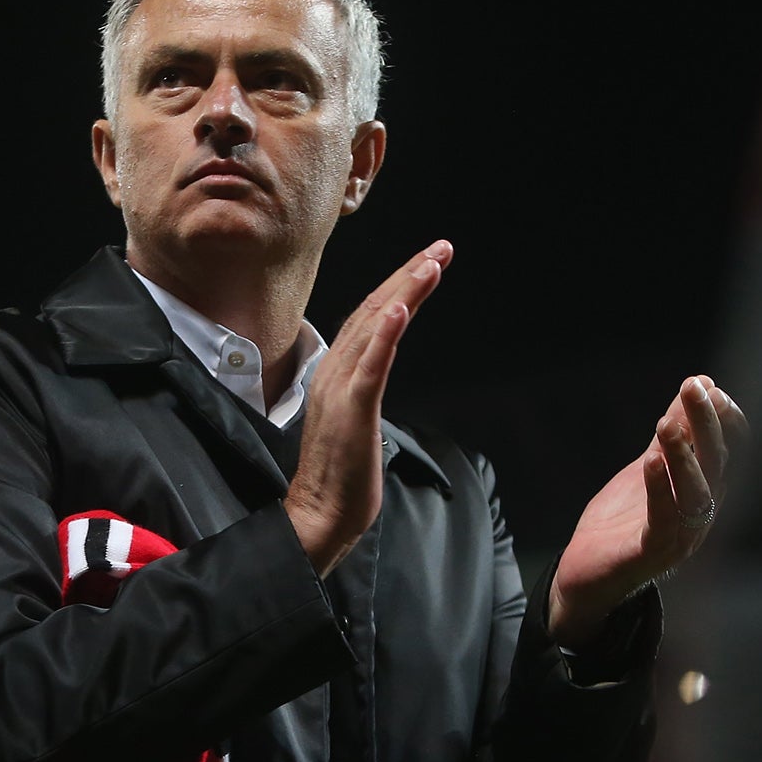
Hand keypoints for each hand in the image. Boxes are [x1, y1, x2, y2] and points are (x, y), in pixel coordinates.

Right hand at [286, 240, 451, 573]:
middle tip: (442, 247)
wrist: (320, 514)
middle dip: (409, 274)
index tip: (427, 261)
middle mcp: (335, 372)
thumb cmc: (341, 476)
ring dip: (404, 291)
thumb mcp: (354, 420)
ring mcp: (341, 389)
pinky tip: (401, 307)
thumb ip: (362, 389)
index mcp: (336, 373)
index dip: (398, 285)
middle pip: (374, 310)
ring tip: (431, 263)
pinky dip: (386, 334)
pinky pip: (371, 366)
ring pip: (375, 328)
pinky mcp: (352, 410)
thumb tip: (375, 374)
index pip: (369, 318)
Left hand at [549, 374, 749, 645]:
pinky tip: (650, 461)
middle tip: (694, 388)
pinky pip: (663, 521)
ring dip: (684, 456)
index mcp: (704, 492)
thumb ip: (671, 434)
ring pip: (695, 493)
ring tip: (668, 424)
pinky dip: (659, 489)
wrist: (586, 575)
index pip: (727, 450)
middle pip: (715, 465)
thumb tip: (696, 386)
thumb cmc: (621, 522)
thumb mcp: (646, 468)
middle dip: (706, 424)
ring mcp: (681, 537)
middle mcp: (701, 514)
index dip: (722, 417)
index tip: (705, 384)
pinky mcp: (652, 555)